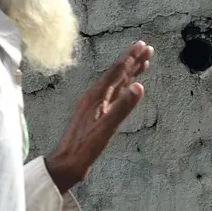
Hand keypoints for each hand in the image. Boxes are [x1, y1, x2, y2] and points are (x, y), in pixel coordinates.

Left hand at [44, 41, 151, 192]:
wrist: (65, 164)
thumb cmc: (83, 149)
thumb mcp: (105, 129)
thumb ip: (122, 108)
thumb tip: (139, 86)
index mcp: (95, 97)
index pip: (115, 72)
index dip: (130, 59)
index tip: (143, 46)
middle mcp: (93, 98)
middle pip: (115, 74)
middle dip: (131, 60)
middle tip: (147, 48)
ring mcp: (93, 106)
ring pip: (115, 83)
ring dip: (129, 72)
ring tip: (142, 62)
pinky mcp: (94, 115)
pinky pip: (112, 94)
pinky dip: (123, 86)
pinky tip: (127, 86)